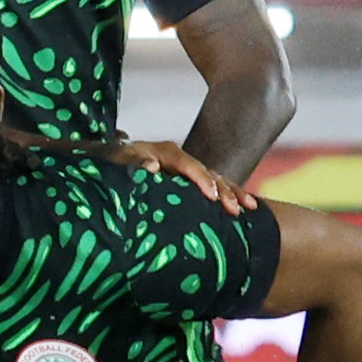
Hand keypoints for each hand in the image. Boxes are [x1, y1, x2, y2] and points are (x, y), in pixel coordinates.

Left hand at [99, 134, 258, 213]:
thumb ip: (134, 162)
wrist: (111, 159)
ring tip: (249, 208)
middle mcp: (181, 159)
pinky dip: (229, 194)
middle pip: (208, 172)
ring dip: (233, 193)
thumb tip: (152, 166)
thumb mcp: (118, 159)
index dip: (201, 179)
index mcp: (166, 152)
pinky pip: (214, 186)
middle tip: (234, 209)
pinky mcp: (190, 180)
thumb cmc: (114, 161)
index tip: (211, 196)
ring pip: (216, 179)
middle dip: (223, 190)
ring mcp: (188, 169)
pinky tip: (245, 207)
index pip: (188, 164)